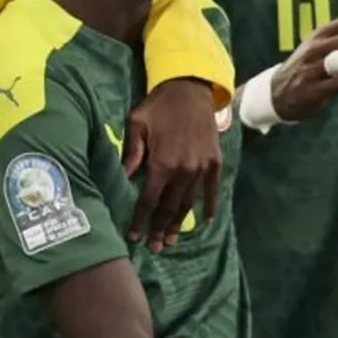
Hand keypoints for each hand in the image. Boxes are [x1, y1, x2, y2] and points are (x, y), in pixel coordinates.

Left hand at [123, 78, 223, 252]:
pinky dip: (209, 207)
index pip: (148, 200)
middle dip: (159, 229)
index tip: (134, 237)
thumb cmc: (158, 106)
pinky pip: (212, 190)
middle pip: (168, 208)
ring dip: (179, 223)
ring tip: (171, 240)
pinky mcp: (215, 162)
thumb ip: (131, 154)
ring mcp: (201, 168)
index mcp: (161, 164)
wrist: (190, 89)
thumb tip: (122, 179)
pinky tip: (204, 222)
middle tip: (154, 248)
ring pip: (188, 203)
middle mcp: (183, 171)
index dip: (141, 221)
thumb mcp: (136, 125)